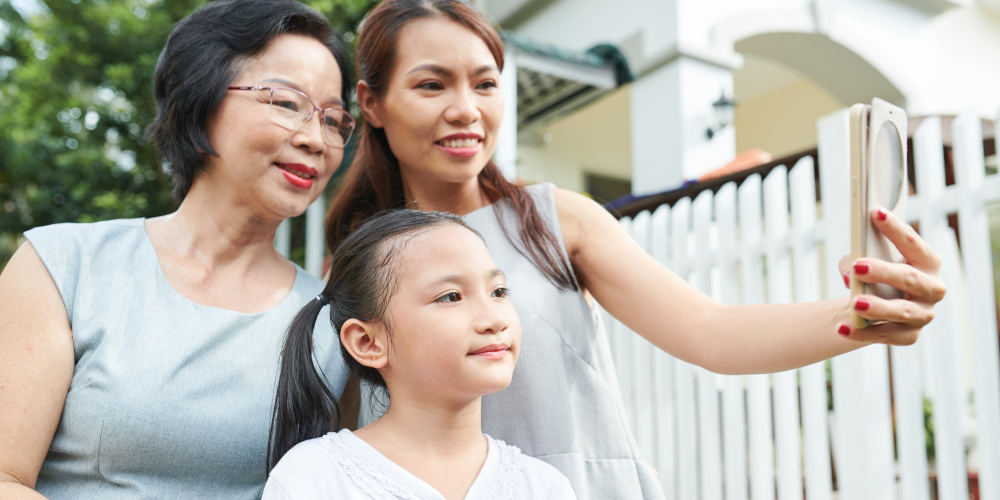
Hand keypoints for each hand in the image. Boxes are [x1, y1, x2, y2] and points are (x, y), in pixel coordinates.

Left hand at [837, 207, 946, 344]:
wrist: (875, 309)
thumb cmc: (873, 276)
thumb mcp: (863, 263)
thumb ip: (853, 263)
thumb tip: (850, 277)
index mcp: (927, 263)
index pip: (913, 244)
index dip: (895, 229)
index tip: (875, 212)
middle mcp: (932, 288)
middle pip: (910, 278)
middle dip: (884, 271)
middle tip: (858, 266)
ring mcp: (923, 314)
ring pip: (902, 311)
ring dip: (878, 307)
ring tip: (855, 303)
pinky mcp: (909, 336)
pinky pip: (885, 335)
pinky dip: (861, 332)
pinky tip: (841, 328)